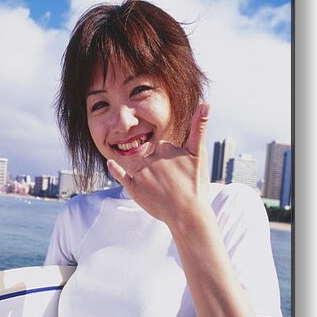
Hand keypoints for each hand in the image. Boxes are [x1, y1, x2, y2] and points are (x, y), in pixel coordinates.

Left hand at [107, 103, 210, 228]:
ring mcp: (141, 173)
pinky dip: (115, 169)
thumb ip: (200, 127)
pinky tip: (110, 163)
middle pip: (149, 155)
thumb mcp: (199, 154)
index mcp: (165, 147)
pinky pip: (121, 175)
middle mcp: (150, 157)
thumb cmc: (196, 185)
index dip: (170, 159)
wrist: (188, 213)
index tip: (179, 172)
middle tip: (170, 182)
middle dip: (157, 165)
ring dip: (141, 169)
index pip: (162, 146)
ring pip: (137, 164)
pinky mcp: (134, 188)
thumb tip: (206, 103)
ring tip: (157, 185)